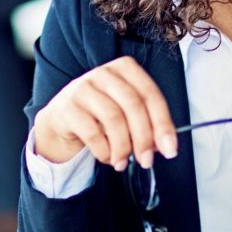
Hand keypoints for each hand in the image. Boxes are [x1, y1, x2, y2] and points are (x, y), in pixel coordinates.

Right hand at [32, 56, 178, 170]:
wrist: (62, 120)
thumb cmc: (100, 114)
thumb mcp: (126, 114)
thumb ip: (147, 125)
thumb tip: (164, 146)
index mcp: (125, 69)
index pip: (150, 94)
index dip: (163, 123)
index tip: (170, 149)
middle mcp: (104, 73)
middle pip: (133, 105)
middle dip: (144, 138)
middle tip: (146, 161)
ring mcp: (83, 87)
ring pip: (113, 118)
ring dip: (123, 147)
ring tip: (123, 162)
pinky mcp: (67, 107)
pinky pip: (93, 133)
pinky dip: (104, 151)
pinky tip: (107, 158)